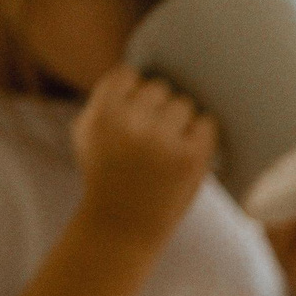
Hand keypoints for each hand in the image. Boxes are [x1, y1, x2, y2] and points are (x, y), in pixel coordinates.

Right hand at [72, 66, 216, 249]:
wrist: (122, 226)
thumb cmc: (106, 176)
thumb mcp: (87, 134)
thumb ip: (104, 98)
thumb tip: (137, 68)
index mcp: (102, 114)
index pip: (129, 74)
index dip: (134, 94)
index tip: (133, 117)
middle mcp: (131, 123)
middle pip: (160, 88)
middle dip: (158, 109)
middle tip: (152, 138)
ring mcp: (163, 140)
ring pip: (185, 104)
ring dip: (180, 123)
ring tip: (167, 148)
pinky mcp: (191, 157)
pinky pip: (207, 123)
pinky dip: (201, 135)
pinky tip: (187, 153)